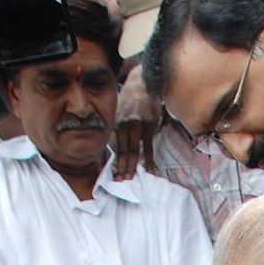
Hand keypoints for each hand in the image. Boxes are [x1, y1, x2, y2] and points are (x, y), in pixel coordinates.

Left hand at [113, 65, 160, 180]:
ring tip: (130, 178)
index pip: (114, 146)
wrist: (144, 82)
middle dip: (122, 168)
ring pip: (133, 150)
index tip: (114, 174)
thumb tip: (117, 146)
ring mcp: (136, 125)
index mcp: (116, 122)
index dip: (115, 162)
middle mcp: (124, 124)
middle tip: (120, 182)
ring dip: (131, 166)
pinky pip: (147, 147)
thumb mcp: (120, 111)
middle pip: (123, 151)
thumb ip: (119, 127)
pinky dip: (148, 160)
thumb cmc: (132, 98)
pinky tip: (149, 170)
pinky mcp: (148, 125)